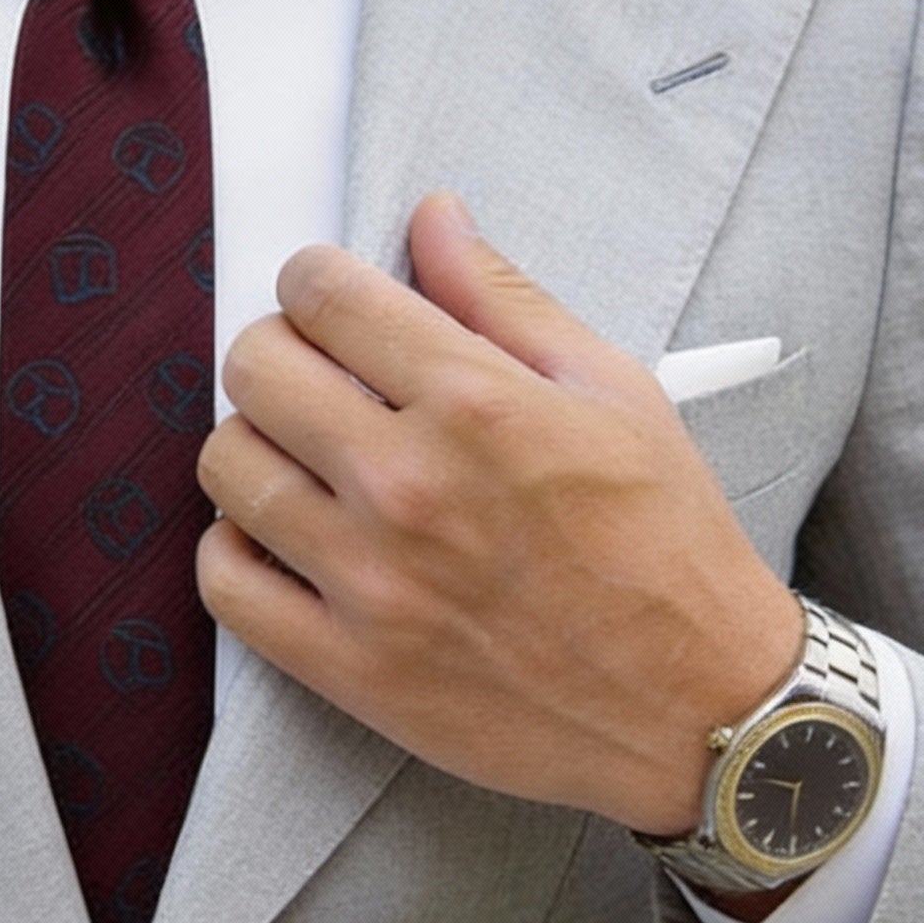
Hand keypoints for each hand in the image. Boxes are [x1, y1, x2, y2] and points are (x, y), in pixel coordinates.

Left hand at [196, 192, 802, 836]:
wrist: (697, 706)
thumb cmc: (666, 545)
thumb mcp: (613, 392)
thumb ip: (505, 299)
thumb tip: (432, 215)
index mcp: (475, 403)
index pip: (323, 294)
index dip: (314, 280)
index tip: (330, 301)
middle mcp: (407, 484)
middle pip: (255, 368)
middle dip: (278, 350)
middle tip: (317, 376)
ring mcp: (368, 581)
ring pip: (227, 466)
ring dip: (253, 444)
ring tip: (303, 458)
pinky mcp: (347, 665)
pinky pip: (225, 583)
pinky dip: (236, 548)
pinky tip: (282, 536)